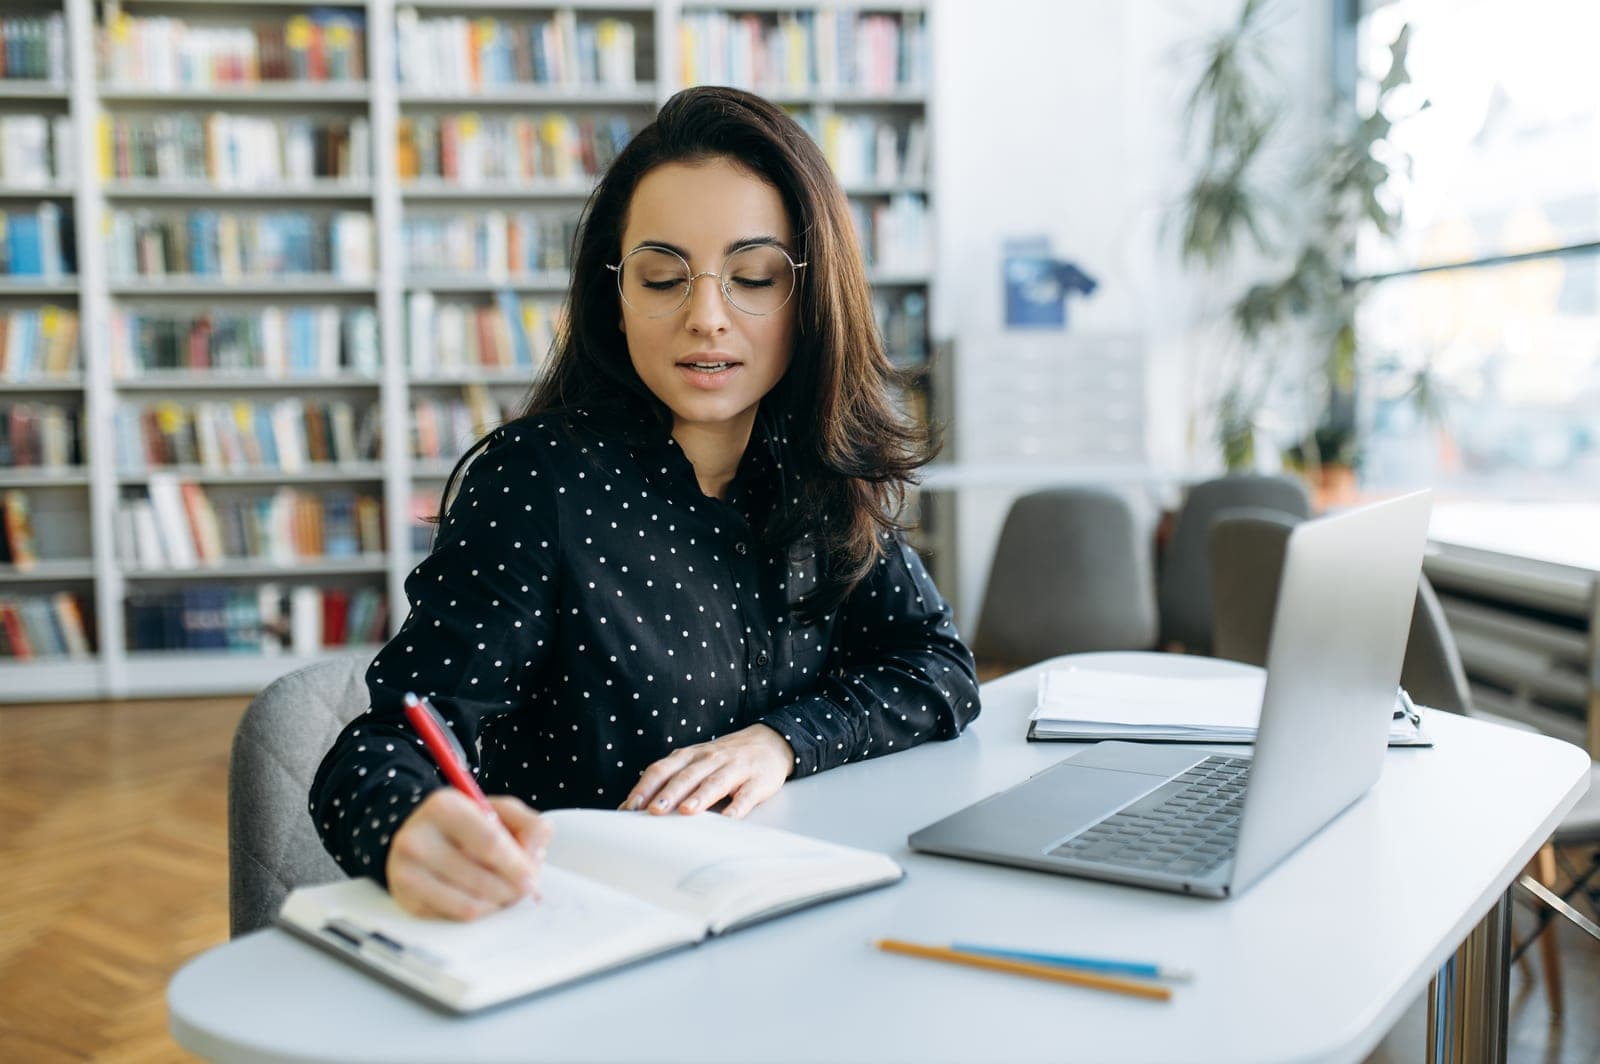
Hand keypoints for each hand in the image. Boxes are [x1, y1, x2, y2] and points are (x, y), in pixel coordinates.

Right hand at [385, 789, 553, 920]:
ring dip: (497, 905)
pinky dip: (478, 913)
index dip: (516, 866)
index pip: (489, 843)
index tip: (532, 879)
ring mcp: (405, 872)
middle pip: (480, 879)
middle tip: (523, 890)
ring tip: (505, 893)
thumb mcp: (500, 810)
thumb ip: (530, 825)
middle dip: (511, 890)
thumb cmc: (468, 823)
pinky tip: (483, 899)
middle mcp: (417, 839)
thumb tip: (534, 858)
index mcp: (443, 807)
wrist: (418, 835)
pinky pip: (454, 917)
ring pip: (468, 904)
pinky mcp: (405, 899)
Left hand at [620, 724, 794, 818]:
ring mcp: (735, 769)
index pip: (662, 770)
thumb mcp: (694, 763)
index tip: (630, 807)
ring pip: (714, 783)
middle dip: (668, 794)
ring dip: (699, 797)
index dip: (645, 788)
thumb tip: (633, 807)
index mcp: (690, 756)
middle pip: (686, 776)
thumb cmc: (722, 759)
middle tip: (653, 812)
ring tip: (686, 811)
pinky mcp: (757, 781)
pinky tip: (729, 818)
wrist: (769, 742)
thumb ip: (669, 780)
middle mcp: (710, 759)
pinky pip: (746, 795)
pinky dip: (738, 806)